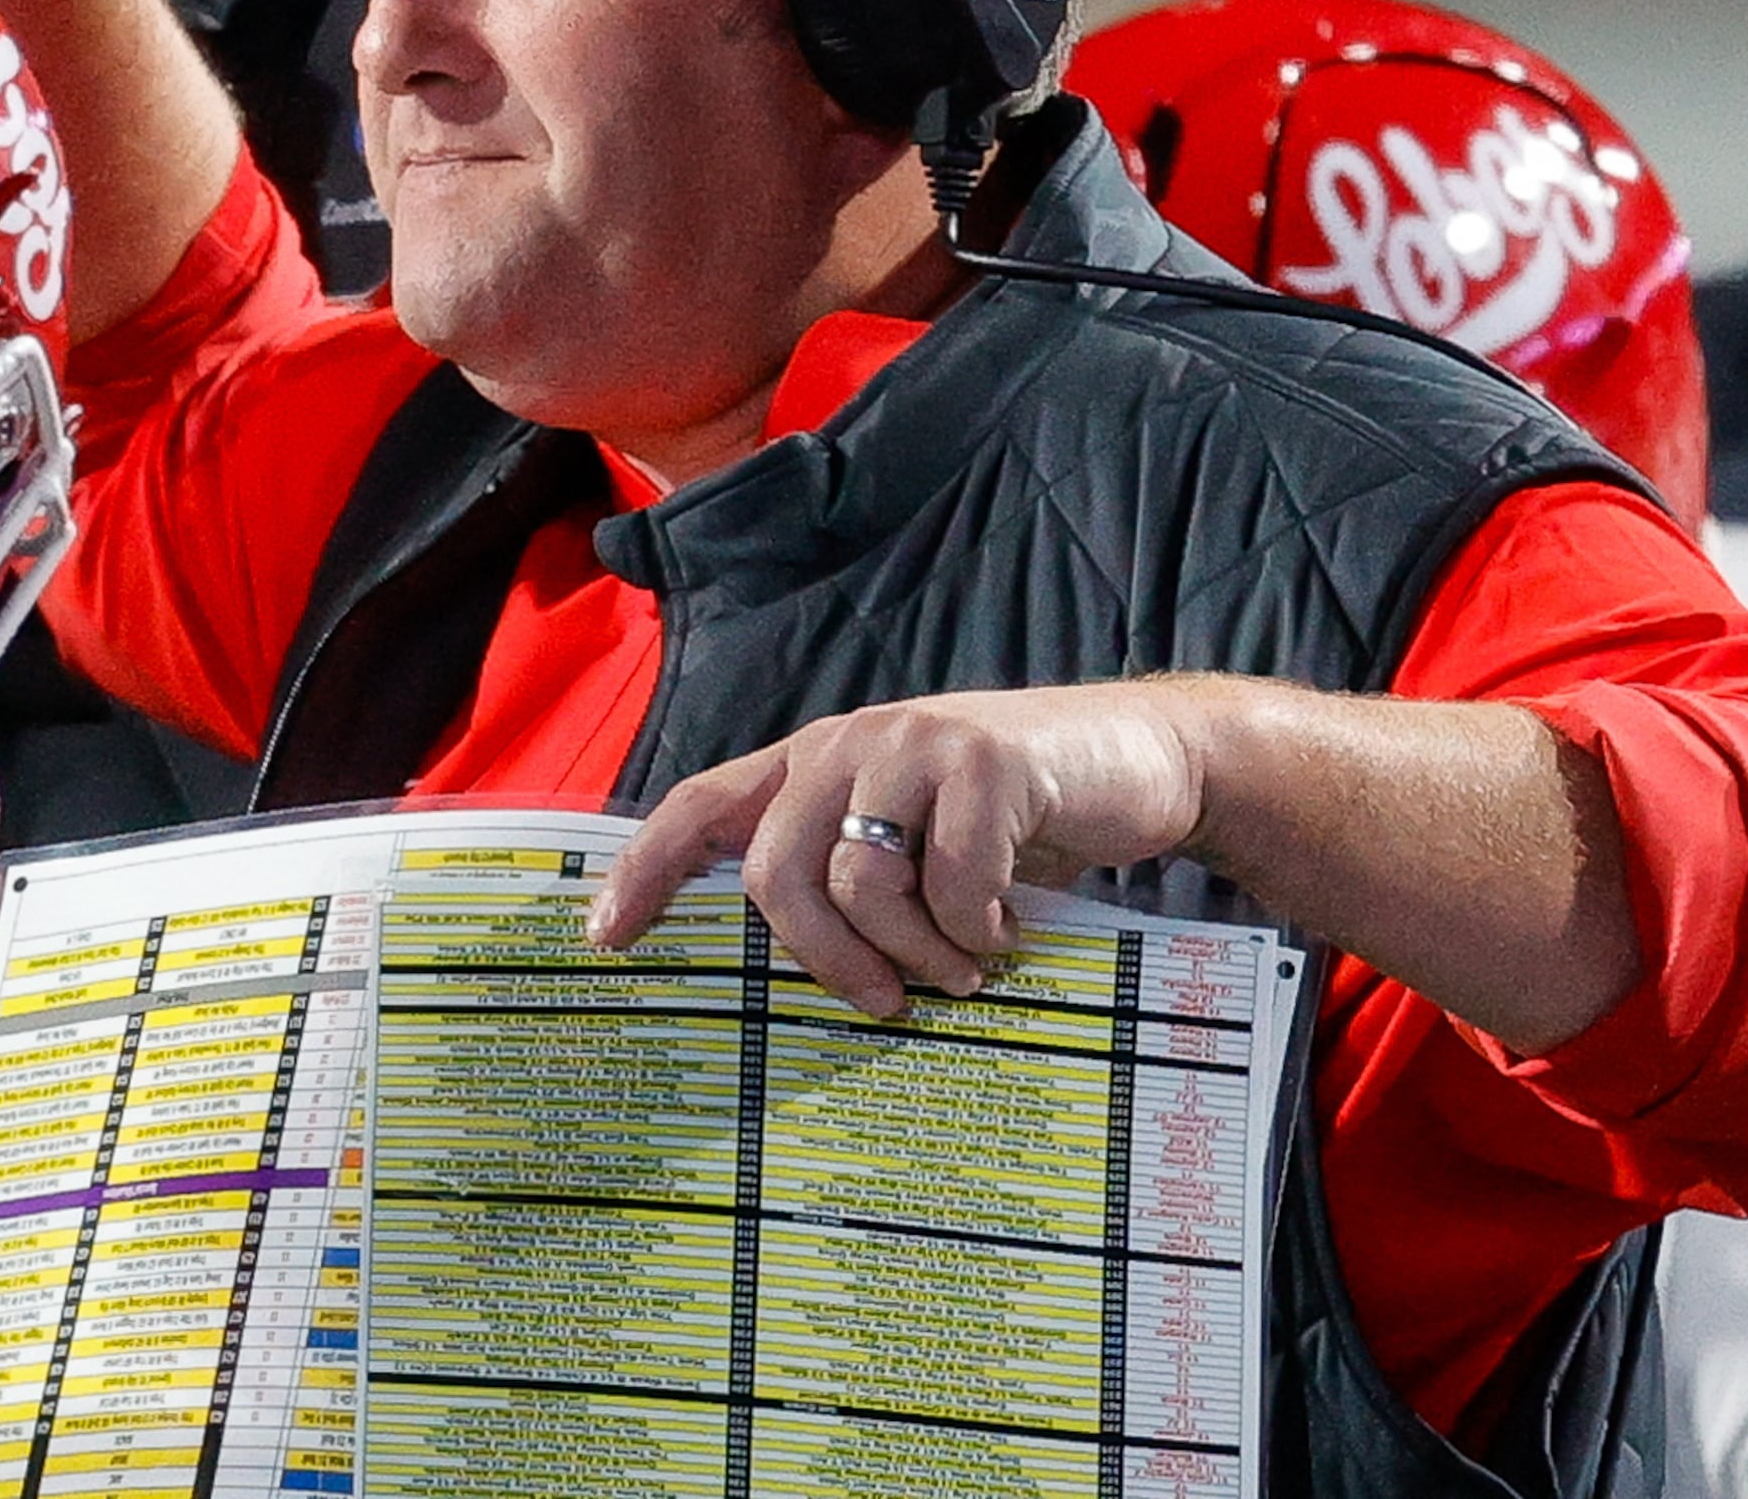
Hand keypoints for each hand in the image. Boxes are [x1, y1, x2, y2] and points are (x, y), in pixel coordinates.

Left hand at [587, 684, 1215, 1017]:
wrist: (1142, 757)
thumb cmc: (1018, 819)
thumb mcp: (918, 836)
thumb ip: (851, 875)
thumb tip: (794, 985)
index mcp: (815, 763)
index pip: (700, 807)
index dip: (644, 870)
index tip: (605, 938)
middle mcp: (848, 743)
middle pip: (775, 875)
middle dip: (825, 960)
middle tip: (885, 1004)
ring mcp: (913, 744)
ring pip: (859, 884)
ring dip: (915, 953)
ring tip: (964, 969)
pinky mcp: (983, 761)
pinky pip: (950, 879)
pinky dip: (978, 926)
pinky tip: (1007, 928)